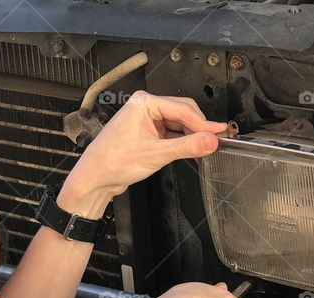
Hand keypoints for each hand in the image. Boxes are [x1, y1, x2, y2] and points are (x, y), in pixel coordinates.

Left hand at [58, 92, 227, 218]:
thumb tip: (210, 141)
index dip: (203, 123)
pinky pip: (169, 133)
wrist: (94, 178)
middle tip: (214, 142)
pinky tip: (190, 151)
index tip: (219, 134)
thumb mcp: (156, 154)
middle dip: (198, 128)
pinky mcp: (146, 132)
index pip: (183, 109)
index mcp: (145, 103)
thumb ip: (186, 147)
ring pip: (177, 124)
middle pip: (183, 113)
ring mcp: (145, 120)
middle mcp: (145, 107)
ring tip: (203, 150)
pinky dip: (180, 142)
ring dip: (190, 136)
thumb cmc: (113, 162)